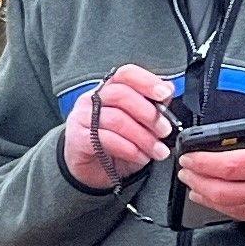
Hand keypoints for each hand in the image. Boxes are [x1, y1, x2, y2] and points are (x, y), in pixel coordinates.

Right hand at [63, 64, 176, 189]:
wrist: (91, 171)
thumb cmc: (115, 145)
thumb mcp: (138, 125)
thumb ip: (152, 106)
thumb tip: (168, 90)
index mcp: (109, 90)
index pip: (126, 74)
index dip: (146, 81)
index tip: (164, 94)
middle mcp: (92, 99)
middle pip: (121, 95)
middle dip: (148, 114)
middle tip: (164, 130)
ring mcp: (82, 118)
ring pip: (116, 119)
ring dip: (142, 136)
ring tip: (156, 150)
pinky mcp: (76, 138)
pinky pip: (105, 139)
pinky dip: (128, 149)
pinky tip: (140, 156)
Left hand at [177, 94, 244, 235]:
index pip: (230, 166)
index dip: (203, 163)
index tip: (189, 157)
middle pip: (223, 193)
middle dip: (198, 183)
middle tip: (186, 173)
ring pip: (235, 209)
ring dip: (211, 199)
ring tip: (198, 189)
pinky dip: (237, 208)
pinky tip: (231, 199)